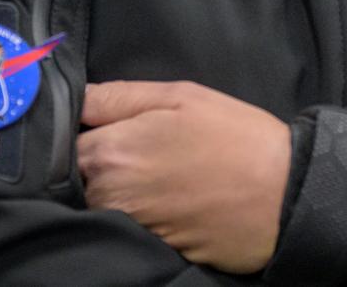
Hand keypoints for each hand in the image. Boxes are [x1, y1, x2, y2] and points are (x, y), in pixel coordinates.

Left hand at [78, 80, 290, 273]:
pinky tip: (165, 199)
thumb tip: (77, 98)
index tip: (95, 127)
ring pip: (101, 206)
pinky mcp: (153, 250)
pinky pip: (128, 229)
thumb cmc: (235, 138)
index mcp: (111, 153)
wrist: (283, 196)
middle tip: (132, 148)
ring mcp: (131, 228)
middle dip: (92, 164)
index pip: (63, 145)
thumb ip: (118, 97)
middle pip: (78, 180)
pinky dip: (137, 216)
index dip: (77, 133)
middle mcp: (112, 196)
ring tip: (154, 173)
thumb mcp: (179, 97)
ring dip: (115, 191)